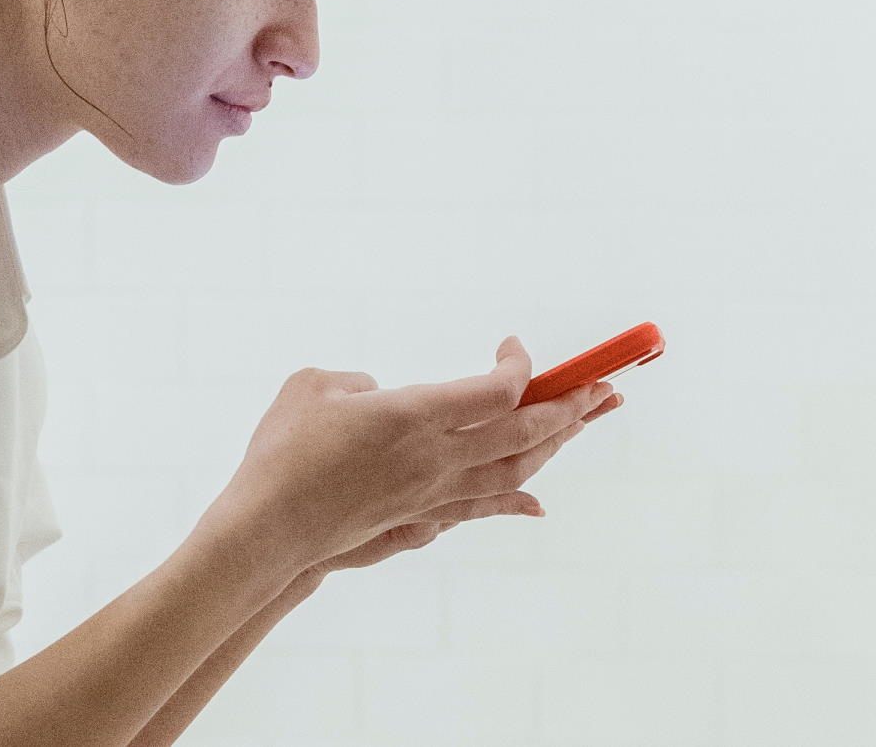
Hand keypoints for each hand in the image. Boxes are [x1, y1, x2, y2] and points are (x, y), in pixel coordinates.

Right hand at [259, 363, 626, 582]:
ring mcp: (432, 493)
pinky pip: (483, 508)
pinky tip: (539, 502)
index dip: (519, 365)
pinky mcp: (419, 519)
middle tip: (607, 386)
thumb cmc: (282, 451)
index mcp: (415, 414)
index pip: (497, 389)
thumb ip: (358, 382)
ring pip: (515, 470)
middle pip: (524, 431)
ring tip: (586, 425)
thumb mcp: (314, 387)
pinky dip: (517, 499)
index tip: (513, 345)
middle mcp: (437, 457)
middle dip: (571, 406)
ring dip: (556, 445)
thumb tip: (380, 395)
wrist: (268, 529)